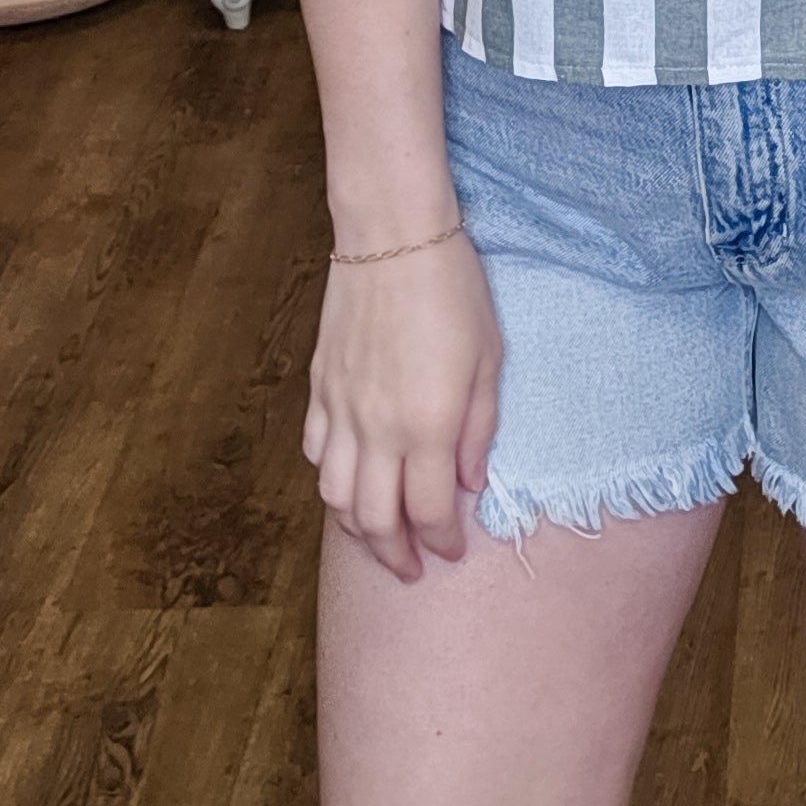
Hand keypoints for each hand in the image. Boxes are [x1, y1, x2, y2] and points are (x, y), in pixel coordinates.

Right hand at [302, 233, 502, 582]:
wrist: (393, 235)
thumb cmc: (454, 289)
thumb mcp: (489, 359)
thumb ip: (480, 428)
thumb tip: (471, 482)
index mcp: (429, 425)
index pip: (429, 512)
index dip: (442, 542)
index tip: (453, 552)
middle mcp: (379, 428)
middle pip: (374, 520)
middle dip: (394, 555)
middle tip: (410, 570)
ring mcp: (342, 409)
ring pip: (335, 495)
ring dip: (356, 528)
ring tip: (377, 537)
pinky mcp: (319, 387)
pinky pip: (317, 452)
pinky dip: (330, 479)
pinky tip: (349, 481)